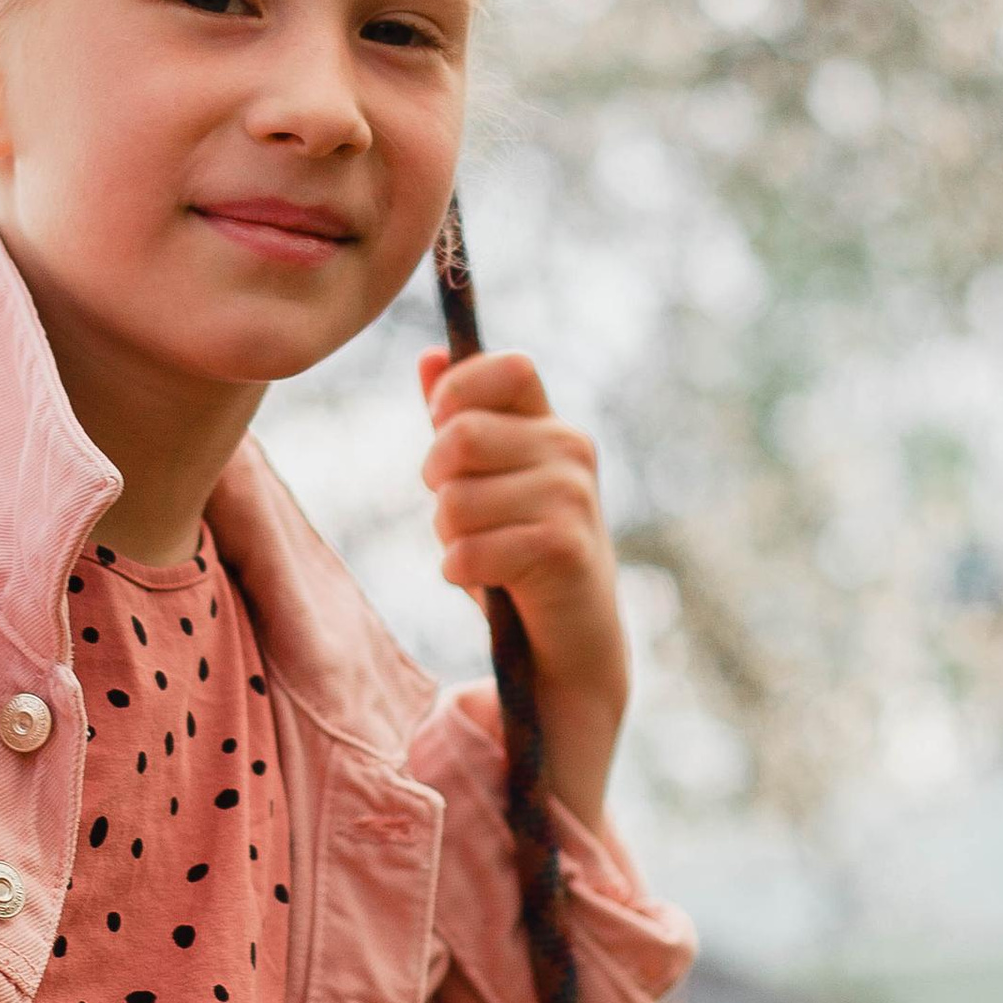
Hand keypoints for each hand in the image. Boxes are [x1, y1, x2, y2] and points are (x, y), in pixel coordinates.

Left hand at [418, 344, 628, 830]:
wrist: (570, 644)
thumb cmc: (519, 557)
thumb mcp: (487, 483)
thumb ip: (461, 421)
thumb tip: (429, 357)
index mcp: (552, 426)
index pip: (505, 368)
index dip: (457, 396)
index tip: (443, 435)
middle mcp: (572, 451)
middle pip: (458, 438)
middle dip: (436, 484)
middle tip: (459, 517)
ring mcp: (573, 499)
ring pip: (455, 501)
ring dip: (448, 538)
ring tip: (480, 555)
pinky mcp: (564, 550)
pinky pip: (468, 551)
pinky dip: (459, 573)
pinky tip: (486, 584)